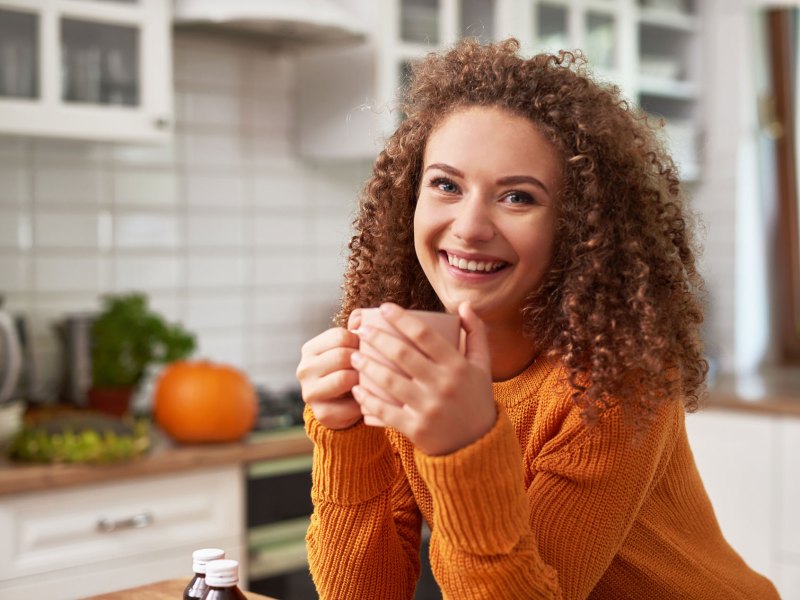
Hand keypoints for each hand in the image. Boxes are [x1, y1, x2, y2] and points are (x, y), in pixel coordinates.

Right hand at [296, 310, 361, 429]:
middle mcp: (304, 369)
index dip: (360, 340)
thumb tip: (360, 318)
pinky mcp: (321, 413)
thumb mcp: (349, 348)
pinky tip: (368, 398)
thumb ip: (356, 330)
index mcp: (310, 349)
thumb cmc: (349, 370)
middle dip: (362, 360)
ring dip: (362, 380)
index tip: (369, 348)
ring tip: (371, 380)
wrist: (342, 406)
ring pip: (343, 378)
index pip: (339, 336)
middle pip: (341, 356)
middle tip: (374, 365)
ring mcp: (310, 392)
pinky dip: (363, 401)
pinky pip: (350, 404)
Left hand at [350, 302, 495, 454]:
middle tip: (361, 330)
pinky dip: (368, 399)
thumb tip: (464, 305)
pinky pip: (385, 411)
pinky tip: (357, 388)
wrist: (478, 444)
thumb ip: (476, 333)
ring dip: (367, 366)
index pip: (425, 335)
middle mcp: (443, 385)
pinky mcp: (416, 429)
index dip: (402, 319)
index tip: (384, 307)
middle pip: (402, 355)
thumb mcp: (482, 365)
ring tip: (354, 356)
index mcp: (457, 366)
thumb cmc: (476, 398)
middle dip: (377, 338)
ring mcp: (428, 408)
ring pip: (389, 381)